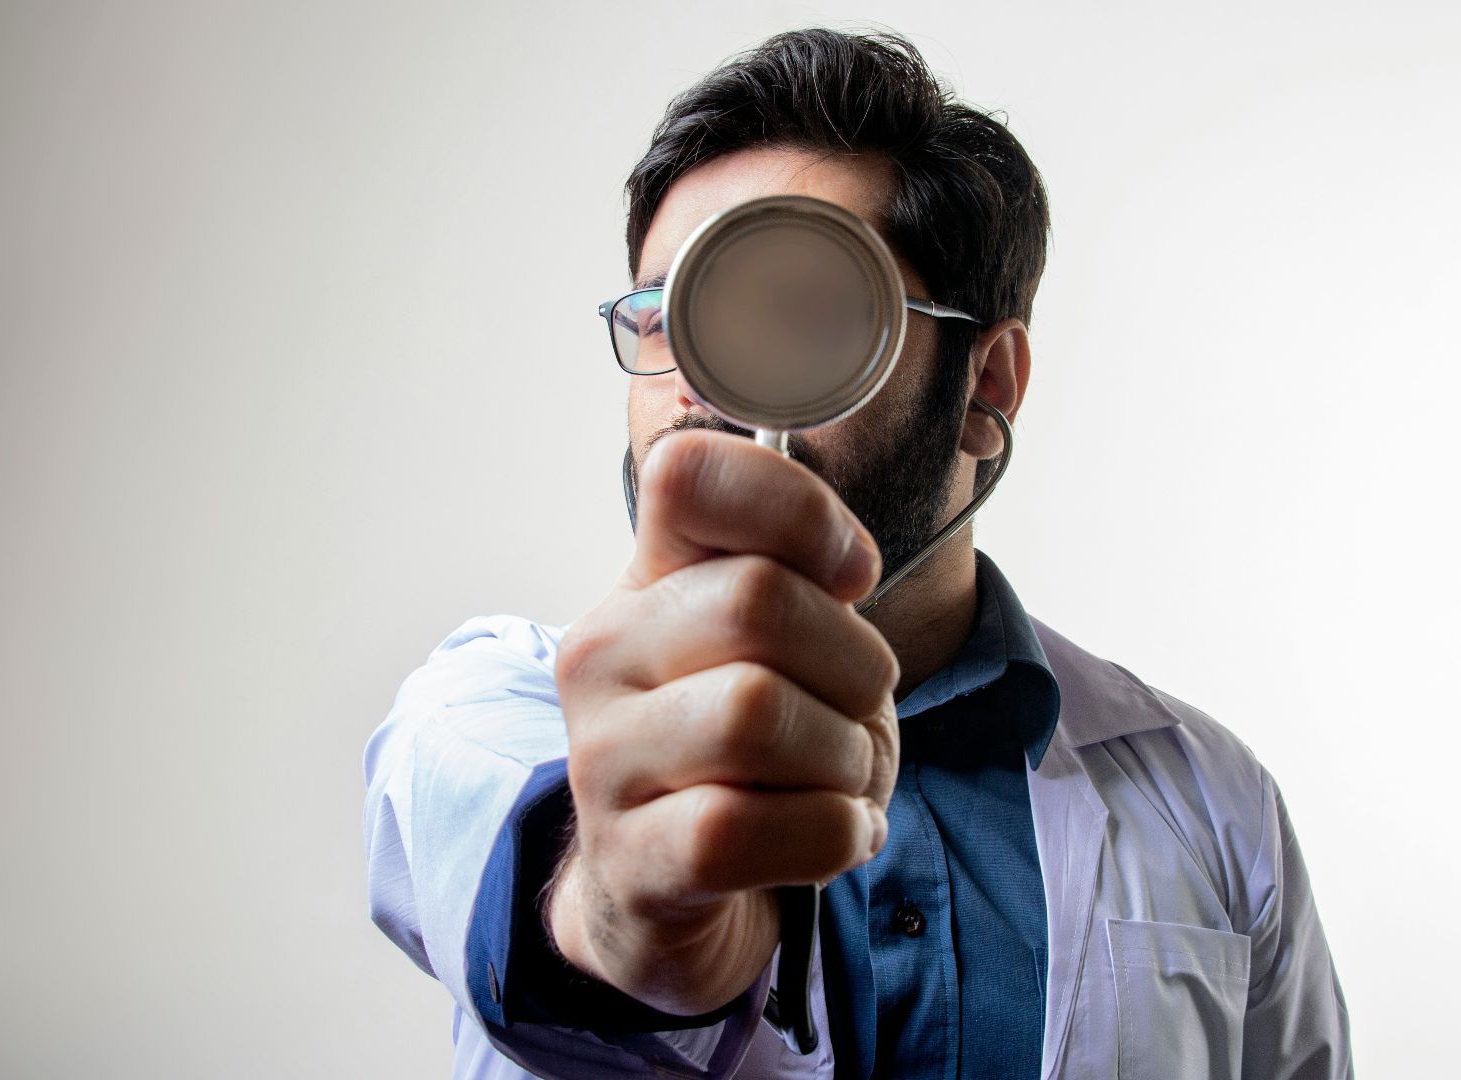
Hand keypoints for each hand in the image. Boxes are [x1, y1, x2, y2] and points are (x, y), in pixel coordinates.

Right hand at [547, 429, 899, 1015]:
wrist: (670, 890)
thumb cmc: (751, 754)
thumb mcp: (785, 647)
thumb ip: (805, 579)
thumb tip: (844, 566)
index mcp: (647, 580)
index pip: (689, 474)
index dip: (798, 508)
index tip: (850, 574)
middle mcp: (603, 654)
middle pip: (756, 600)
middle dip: (853, 663)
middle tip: (857, 710)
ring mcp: (603, 759)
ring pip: (755, 713)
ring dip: (845, 757)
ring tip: (842, 780)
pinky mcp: (630, 859)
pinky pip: (749, 828)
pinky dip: (832, 834)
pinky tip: (837, 836)